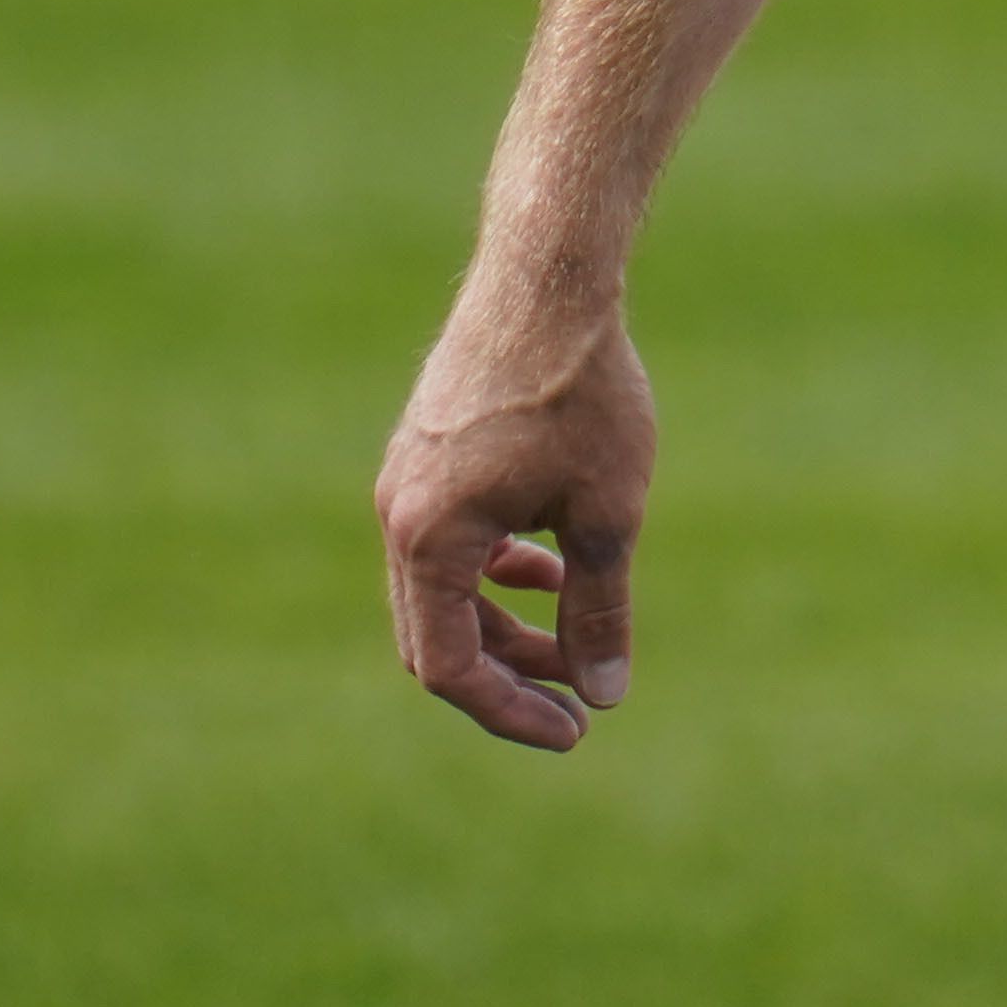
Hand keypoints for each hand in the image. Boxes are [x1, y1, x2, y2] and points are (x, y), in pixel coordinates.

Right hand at [376, 303, 652, 750]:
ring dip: (503, 623)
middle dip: (508, 677)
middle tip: (580, 700)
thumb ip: (599, 610)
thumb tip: (604, 695)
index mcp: (429, 538)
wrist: (548, 276)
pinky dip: (492, 570)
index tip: (576, 729)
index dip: (511, 711)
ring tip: (575, 632)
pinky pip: (447, 542)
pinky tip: (550, 565)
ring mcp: (406, 481)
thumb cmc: (581, 392)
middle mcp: (400, 514)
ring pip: (443, 589)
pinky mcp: (427, 453)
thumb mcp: (607, 512)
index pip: (450, 668)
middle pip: (437, 636)